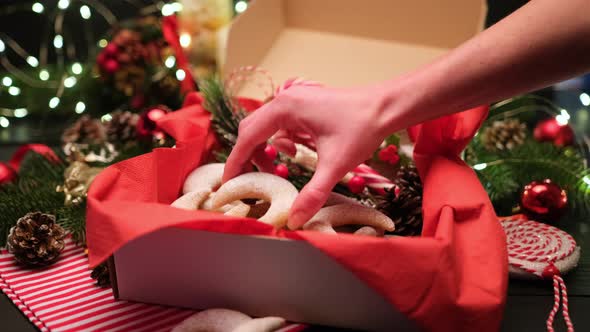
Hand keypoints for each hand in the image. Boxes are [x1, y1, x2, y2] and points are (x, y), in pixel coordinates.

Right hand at [223, 84, 402, 228]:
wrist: (386, 107)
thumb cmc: (361, 129)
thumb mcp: (335, 165)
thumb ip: (313, 194)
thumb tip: (294, 220)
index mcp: (284, 108)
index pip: (247, 137)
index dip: (235, 162)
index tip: (228, 183)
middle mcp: (284, 99)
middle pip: (251, 130)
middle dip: (247, 157)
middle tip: (248, 182)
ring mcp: (294, 99)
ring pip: (264, 127)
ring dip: (264, 150)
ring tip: (275, 172)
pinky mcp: (303, 105)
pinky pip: (279, 125)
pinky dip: (279, 142)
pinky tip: (294, 154)